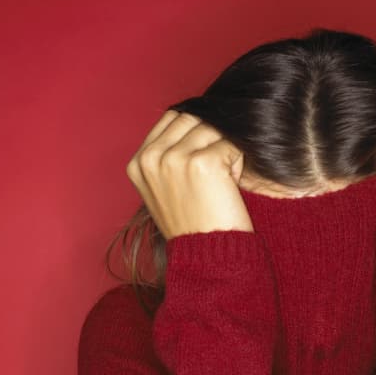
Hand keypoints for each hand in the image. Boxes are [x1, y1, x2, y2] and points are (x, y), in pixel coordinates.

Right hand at [126, 109, 253, 239]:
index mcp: (138, 163)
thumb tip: (193, 118)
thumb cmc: (192, 225)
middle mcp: (152, 158)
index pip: (172, 118)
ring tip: (223, 181)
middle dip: (210, 137)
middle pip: (192, 117)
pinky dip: (237, 161)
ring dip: (224, 149)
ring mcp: (175, 159)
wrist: (207, 257)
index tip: (207, 153)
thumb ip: (168, 157)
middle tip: (218, 171)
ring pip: (212, 127)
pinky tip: (231, 186)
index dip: (196, 130)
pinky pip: (230, 143)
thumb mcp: (164, 190)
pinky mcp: (202, 163)